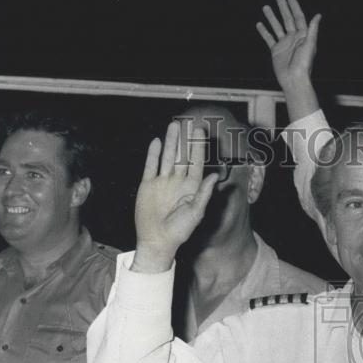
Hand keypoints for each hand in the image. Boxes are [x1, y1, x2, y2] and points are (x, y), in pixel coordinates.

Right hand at [133, 121, 218, 270]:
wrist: (156, 240)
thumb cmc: (180, 230)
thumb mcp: (195, 212)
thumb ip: (204, 193)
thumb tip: (214, 176)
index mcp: (192, 188)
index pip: (197, 163)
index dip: (199, 148)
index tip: (201, 132)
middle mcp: (178, 182)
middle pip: (182, 156)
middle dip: (185, 140)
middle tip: (189, 122)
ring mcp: (163, 182)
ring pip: (167, 157)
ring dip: (170, 142)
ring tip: (173, 125)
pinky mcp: (148, 185)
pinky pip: (151, 165)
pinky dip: (153, 154)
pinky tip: (156, 141)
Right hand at [256, 0, 320, 91]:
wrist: (294, 79)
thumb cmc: (304, 64)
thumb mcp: (310, 44)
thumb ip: (312, 29)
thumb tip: (318, 15)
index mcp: (302, 36)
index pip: (298, 17)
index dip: (294, 7)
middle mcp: (293, 38)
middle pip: (287, 19)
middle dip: (282, 7)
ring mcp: (284, 44)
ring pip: (277, 27)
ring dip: (272, 17)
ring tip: (266, 7)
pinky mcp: (276, 51)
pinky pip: (269, 38)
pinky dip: (264, 31)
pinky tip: (260, 24)